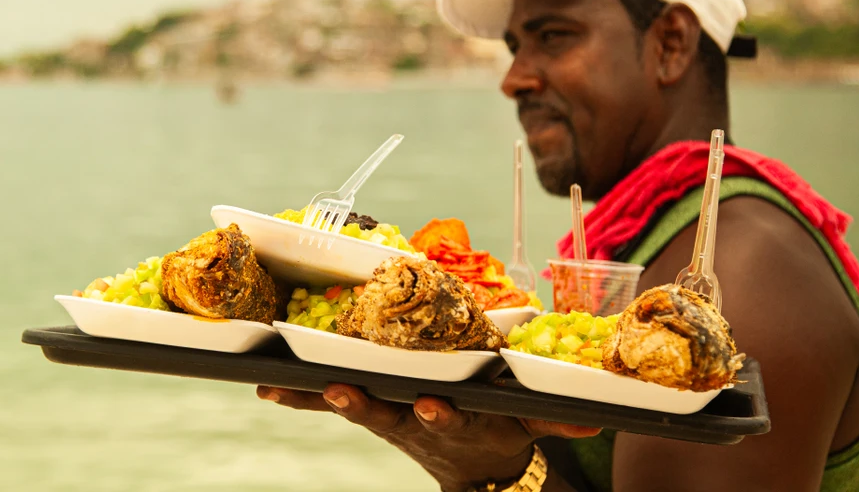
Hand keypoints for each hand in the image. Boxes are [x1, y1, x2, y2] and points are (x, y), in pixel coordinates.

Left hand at [257, 384, 598, 490]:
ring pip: (349, 405)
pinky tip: (266, 387)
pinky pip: (327, 400)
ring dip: (314, 399)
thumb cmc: (497, 433)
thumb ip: (554, 420)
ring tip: (277, 390)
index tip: (433, 409)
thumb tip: (592, 418)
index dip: (440, 416)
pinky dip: (299, 395)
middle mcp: (412, 420)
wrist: (472, 470)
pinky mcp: (367, 408)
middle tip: (340, 394)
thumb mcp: (526, 430)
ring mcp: (387, 415)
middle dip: (362, 404)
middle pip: (386, 413)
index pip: (447, 420)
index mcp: (452, 422)